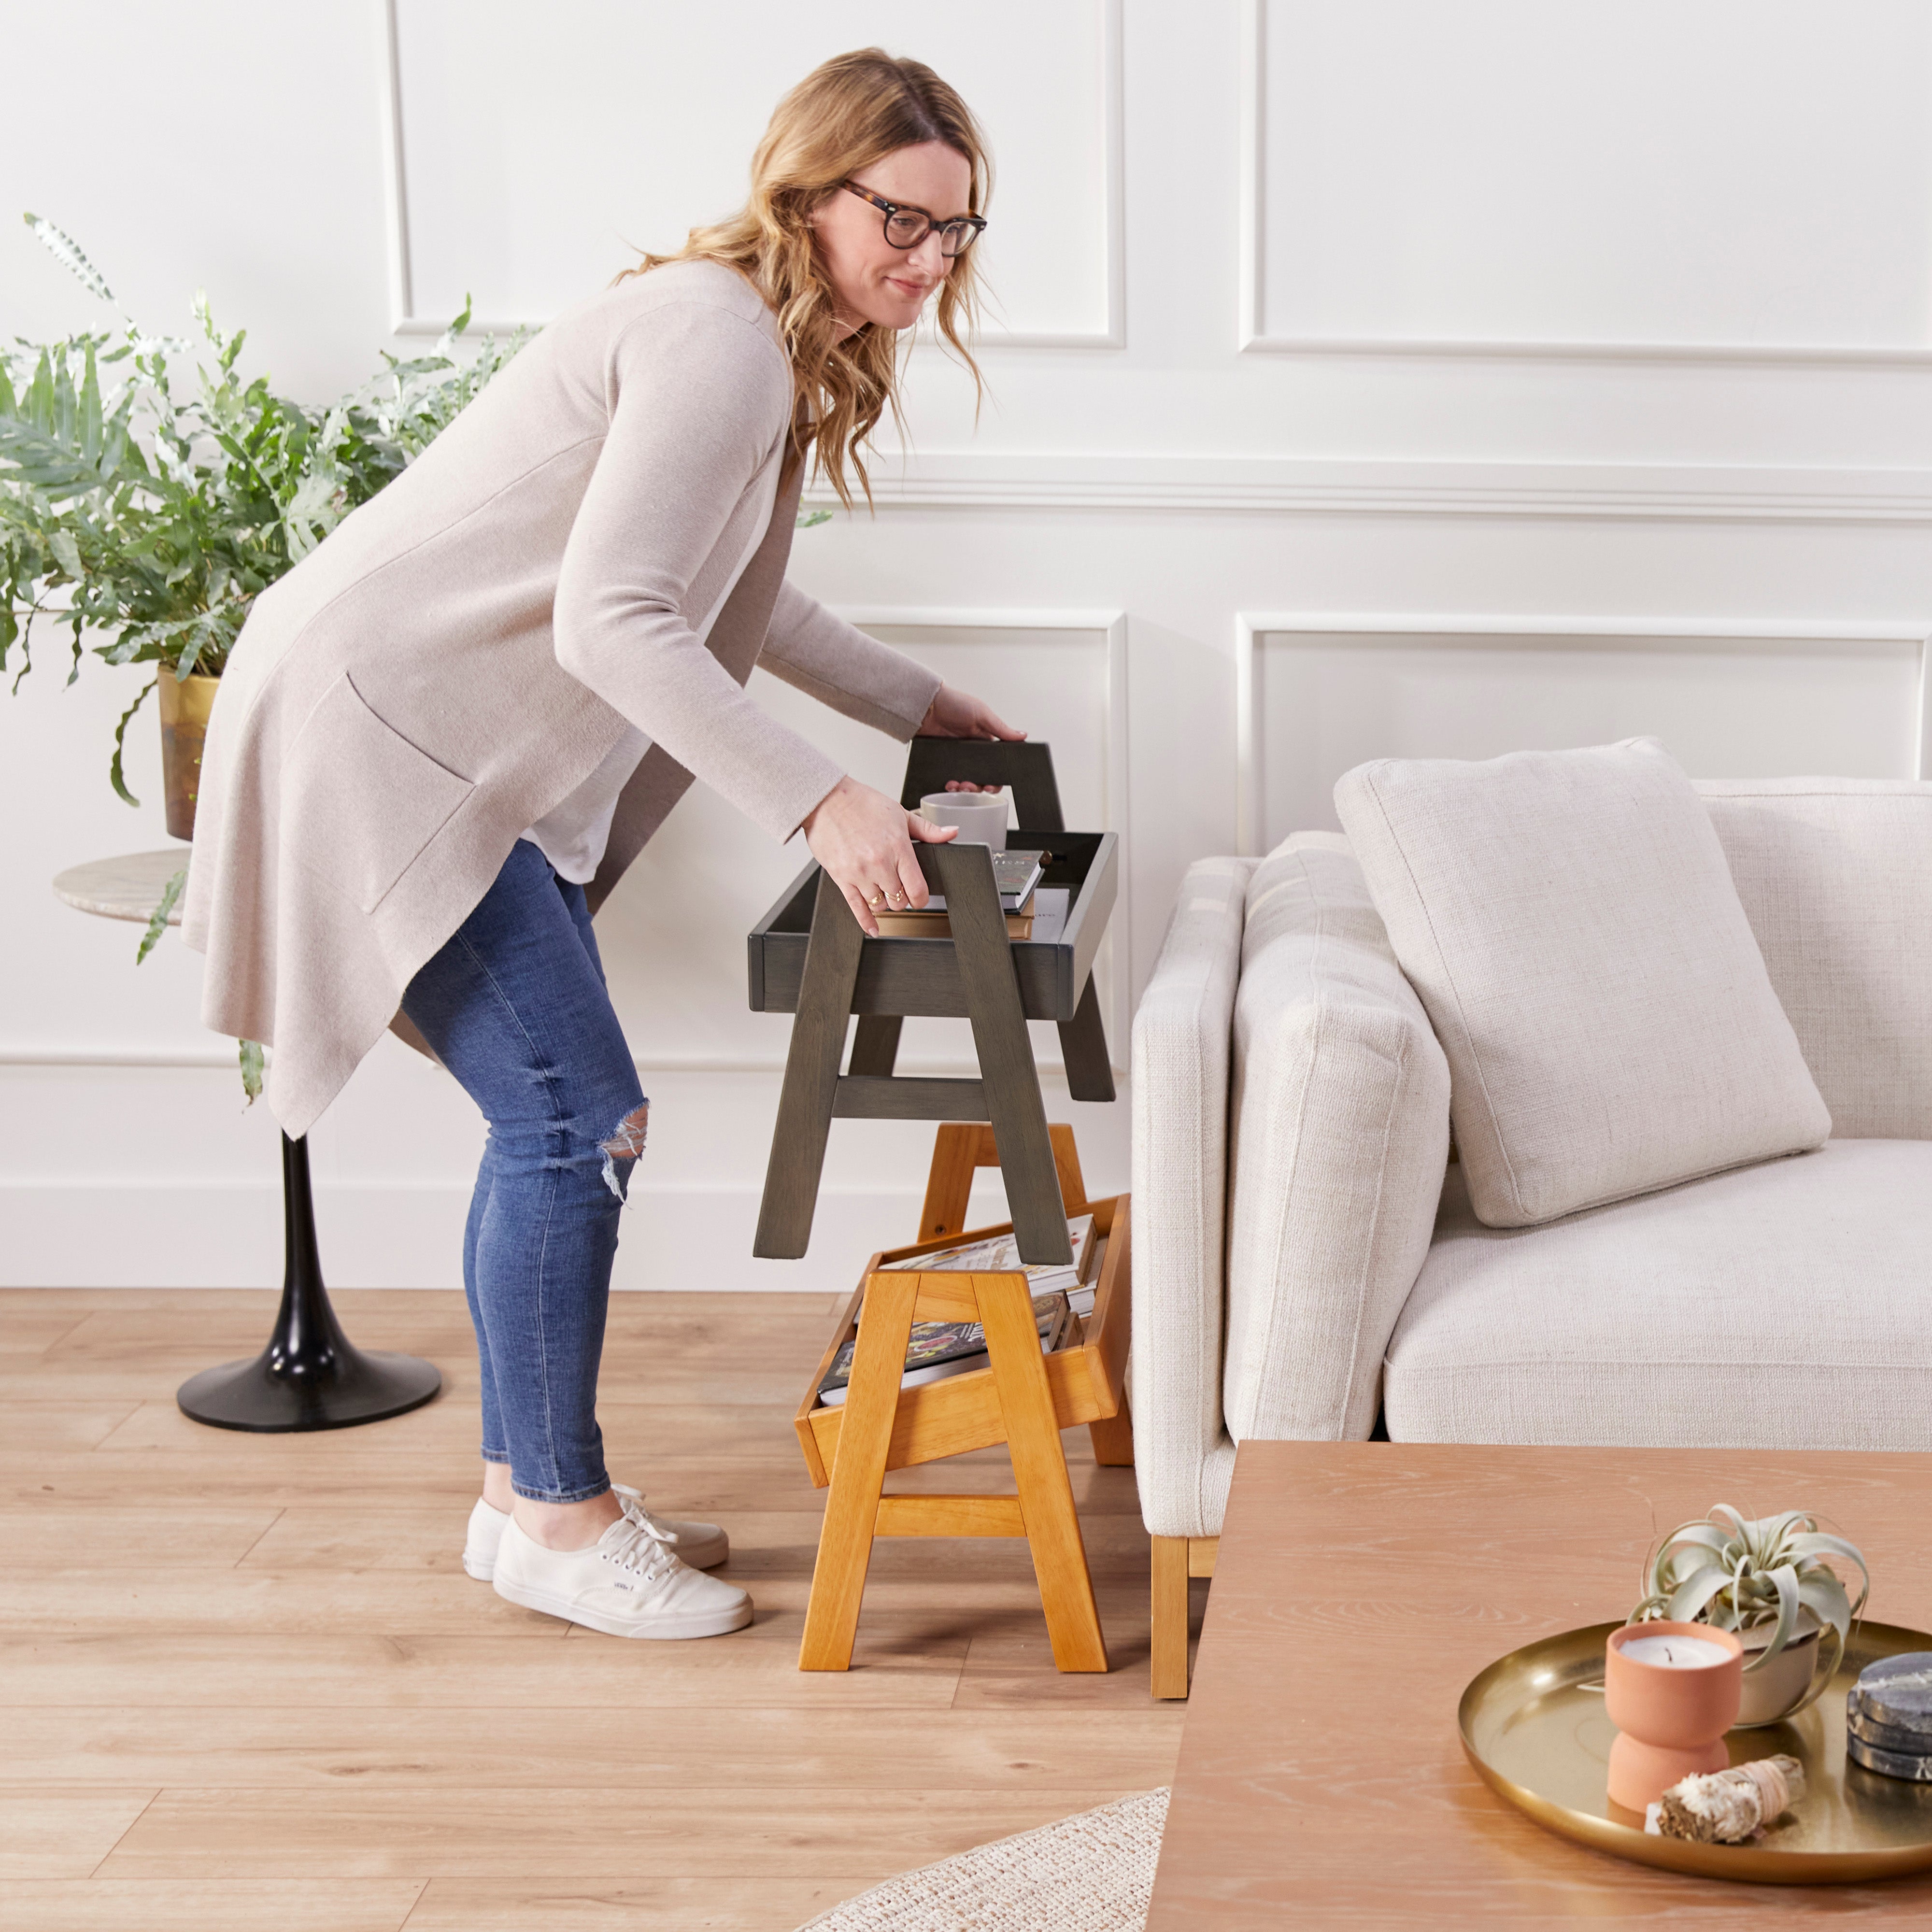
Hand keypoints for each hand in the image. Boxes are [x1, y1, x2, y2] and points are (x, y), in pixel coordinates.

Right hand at [801, 775, 956, 936]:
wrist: (827, 800)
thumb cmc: (862, 804)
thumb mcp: (900, 813)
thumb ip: (927, 829)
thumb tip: (951, 833)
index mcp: (898, 848)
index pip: (918, 889)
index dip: (921, 898)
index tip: (919, 896)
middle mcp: (879, 863)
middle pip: (899, 901)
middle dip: (902, 897)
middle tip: (898, 888)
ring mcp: (859, 873)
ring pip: (880, 906)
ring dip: (884, 902)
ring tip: (882, 890)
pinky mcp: (841, 878)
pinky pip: (857, 908)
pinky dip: (866, 922)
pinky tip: (873, 928)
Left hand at [917, 683, 1024, 794]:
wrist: (926, 705)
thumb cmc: (954, 703)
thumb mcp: (982, 714)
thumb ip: (1001, 729)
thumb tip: (1023, 736)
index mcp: (986, 741)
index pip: (996, 765)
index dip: (995, 778)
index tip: (990, 786)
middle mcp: (973, 751)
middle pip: (981, 777)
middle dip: (977, 786)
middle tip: (971, 787)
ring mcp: (957, 757)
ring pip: (964, 780)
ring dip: (963, 788)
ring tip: (958, 786)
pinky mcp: (943, 759)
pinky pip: (948, 776)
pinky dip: (949, 783)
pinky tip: (948, 784)